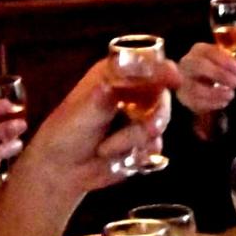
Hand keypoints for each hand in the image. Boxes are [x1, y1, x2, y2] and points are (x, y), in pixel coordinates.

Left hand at [19, 56, 177, 194]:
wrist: (62, 170)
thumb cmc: (66, 132)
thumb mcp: (84, 112)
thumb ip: (105, 98)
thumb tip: (112, 86)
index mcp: (116, 74)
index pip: (147, 65)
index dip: (163, 70)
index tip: (173, 79)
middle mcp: (133, 92)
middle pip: (162, 96)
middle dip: (154, 116)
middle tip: (145, 130)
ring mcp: (140, 117)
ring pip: (159, 123)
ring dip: (136, 140)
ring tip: (106, 149)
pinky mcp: (144, 141)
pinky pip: (156, 146)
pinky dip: (139, 154)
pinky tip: (118, 158)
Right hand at [175, 40, 235, 116]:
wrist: (200, 84)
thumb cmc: (215, 70)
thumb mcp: (225, 62)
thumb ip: (233, 62)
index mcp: (199, 50)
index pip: (210, 52)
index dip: (226, 61)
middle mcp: (188, 63)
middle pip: (200, 66)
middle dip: (221, 75)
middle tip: (235, 82)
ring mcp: (183, 81)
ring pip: (196, 88)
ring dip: (217, 93)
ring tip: (230, 94)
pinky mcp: (184, 98)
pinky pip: (197, 103)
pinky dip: (213, 103)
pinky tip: (224, 101)